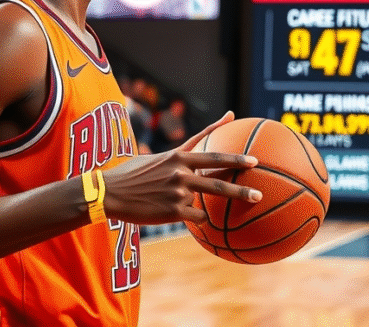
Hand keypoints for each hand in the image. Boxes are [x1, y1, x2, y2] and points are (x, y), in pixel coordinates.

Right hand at [100, 111, 261, 224]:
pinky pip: (196, 217)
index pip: (211, 152)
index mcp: (177, 156)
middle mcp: (180, 172)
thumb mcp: (154, 158)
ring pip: (210, 198)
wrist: (109, 193)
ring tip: (247, 200)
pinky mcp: (172, 211)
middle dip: (241, 180)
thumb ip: (176, 155)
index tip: (253, 159)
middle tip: (259, 185)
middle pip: (218, 177)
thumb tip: (187, 150)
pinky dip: (197, 218)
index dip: (234, 156)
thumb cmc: (130, 174)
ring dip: (228, 198)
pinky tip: (188, 217)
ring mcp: (178, 192)